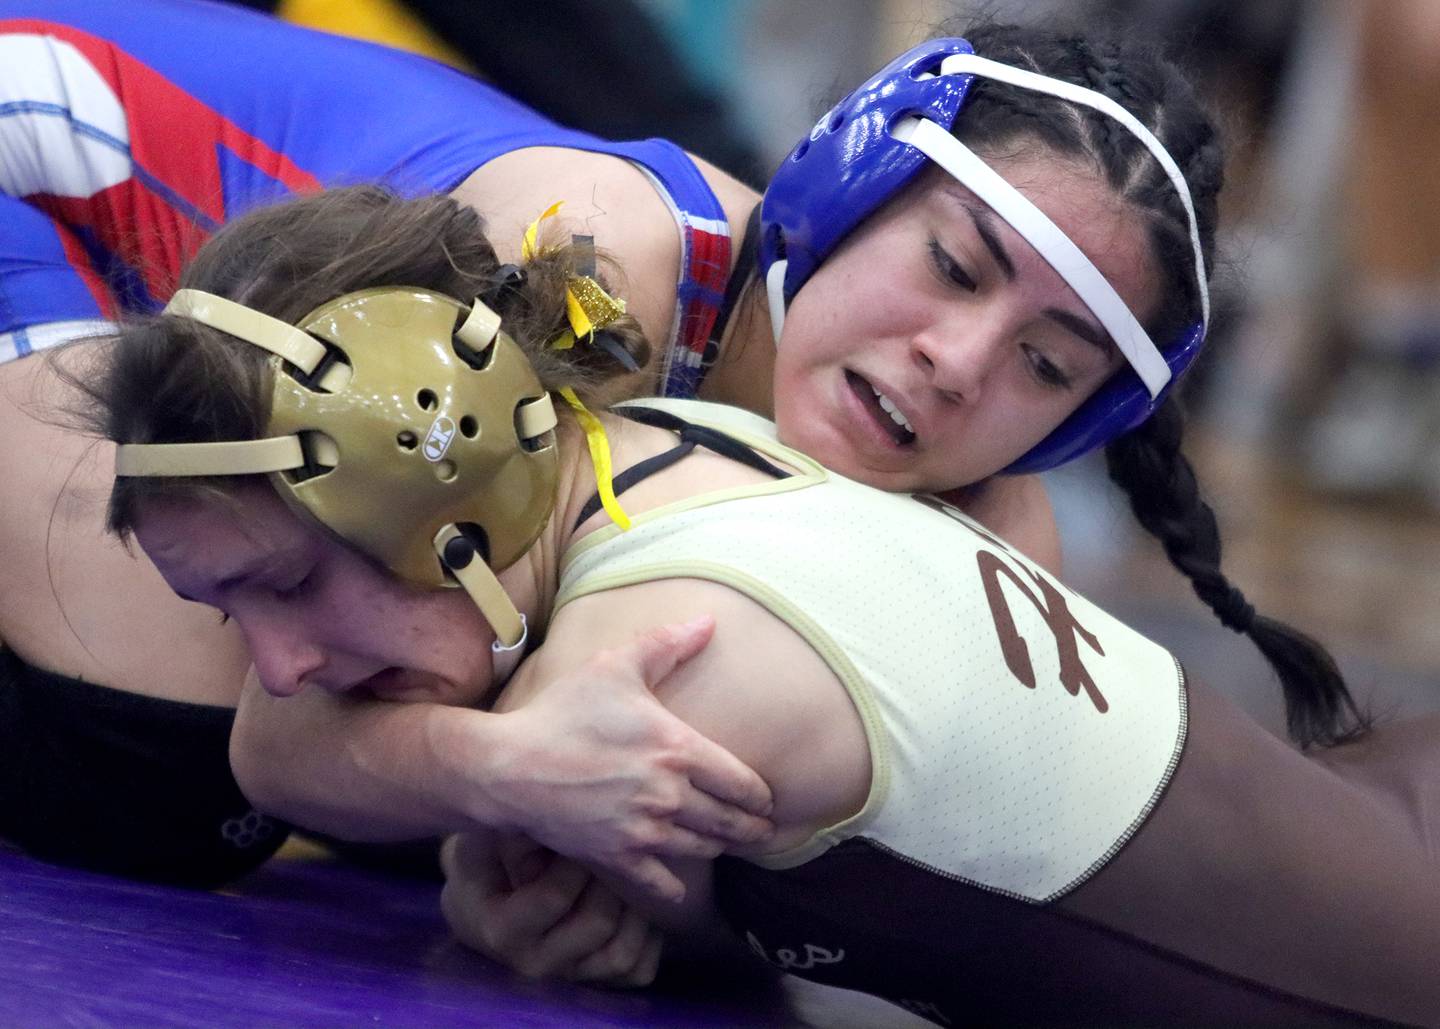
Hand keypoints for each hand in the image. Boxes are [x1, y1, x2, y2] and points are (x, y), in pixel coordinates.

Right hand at [440, 831, 662, 985]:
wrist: (485, 898)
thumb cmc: (486, 862)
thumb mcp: (485, 842)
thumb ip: (515, 837)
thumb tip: (561, 828)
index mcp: (502, 932)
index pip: (554, 897)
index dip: (577, 860)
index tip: (586, 831)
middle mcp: (535, 963)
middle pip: (597, 924)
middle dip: (611, 880)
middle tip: (617, 848)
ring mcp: (567, 976)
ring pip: (622, 953)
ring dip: (636, 908)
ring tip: (635, 873)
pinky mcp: (595, 980)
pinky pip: (637, 970)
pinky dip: (648, 939)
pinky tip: (642, 903)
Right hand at [490, 616, 772, 903]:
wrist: (510, 766)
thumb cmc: (564, 711)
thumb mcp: (615, 667)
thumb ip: (667, 645)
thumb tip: (708, 620)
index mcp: (679, 750)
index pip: (743, 784)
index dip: (761, 797)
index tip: (767, 802)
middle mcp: (670, 795)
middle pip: (730, 823)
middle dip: (752, 829)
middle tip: (762, 833)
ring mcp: (644, 830)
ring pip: (701, 850)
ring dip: (717, 849)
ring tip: (725, 846)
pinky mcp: (617, 857)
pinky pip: (660, 883)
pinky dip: (674, 887)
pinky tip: (680, 885)